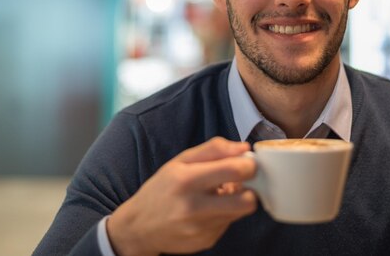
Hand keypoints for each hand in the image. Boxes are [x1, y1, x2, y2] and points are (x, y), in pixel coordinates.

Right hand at [107, 137, 256, 255]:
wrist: (139, 226)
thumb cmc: (162, 188)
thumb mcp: (180, 161)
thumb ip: (214, 150)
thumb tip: (244, 148)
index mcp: (187, 180)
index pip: (235, 171)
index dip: (249, 165)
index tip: (246, 163)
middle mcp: (194, 207)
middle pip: (247, 201)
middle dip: (250, 189)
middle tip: (239, 182)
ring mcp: (201, 229)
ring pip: (240, 212)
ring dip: (235, 201)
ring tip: (218, 195)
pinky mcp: (206, 242)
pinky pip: (228, 224)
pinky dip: (223, 215)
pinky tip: (206, 211)